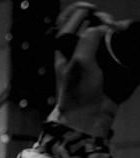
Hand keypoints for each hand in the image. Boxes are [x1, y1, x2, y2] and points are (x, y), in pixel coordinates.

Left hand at [53, 7, 121, 135]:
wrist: (88, 118)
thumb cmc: (78, 92)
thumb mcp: (80, 62)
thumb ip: (89, 40)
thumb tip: (101, 27)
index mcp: (64, 51)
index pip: (68, 24)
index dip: (78, 12)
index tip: (91, 9)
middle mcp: (76, 54)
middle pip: (88, 27)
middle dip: (99, 20)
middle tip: (108, 23)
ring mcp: (92, 62)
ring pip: (102, 37)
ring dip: (110, 31)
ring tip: (116, 30)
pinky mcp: (106, 70)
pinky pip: (113, 51)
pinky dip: (118, 44)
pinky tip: (122, 39)